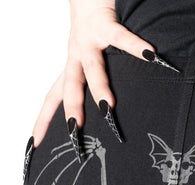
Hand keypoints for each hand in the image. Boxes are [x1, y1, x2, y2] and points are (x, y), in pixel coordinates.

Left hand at [31, 0, 177, 149]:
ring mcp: (89, 39)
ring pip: (92, 66)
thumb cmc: (95, 25)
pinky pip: (121, 36)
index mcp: (73, 66)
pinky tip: (150, 55)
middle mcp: (77, 54)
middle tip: (76, 131)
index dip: (44, 119)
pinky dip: (136, 47)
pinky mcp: (105, 22)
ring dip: (99, 87)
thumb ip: (99, 81)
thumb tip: (111, 111)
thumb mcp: (92, 57)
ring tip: (107, 105)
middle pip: (71, 86)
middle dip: (73, 109)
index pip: (54, 96)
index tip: (35, 142)